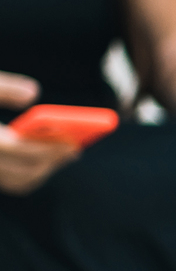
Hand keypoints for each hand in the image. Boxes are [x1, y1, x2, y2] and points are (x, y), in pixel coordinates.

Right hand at [0, 71, 78, 194]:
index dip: (52, 147)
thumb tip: (34, 92)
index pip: (23, 148)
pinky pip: (10, 182)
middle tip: (74, 149)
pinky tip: (39, 160)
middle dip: (53, 161)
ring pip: (20, 181)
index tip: (74, 142)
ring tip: (60, 155)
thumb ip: (3, 88)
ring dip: (43, 171)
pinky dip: (28, 175)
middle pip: (26, 170)